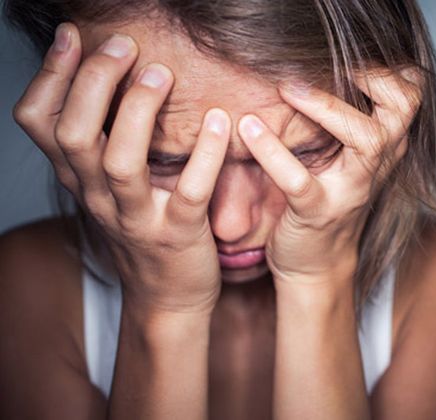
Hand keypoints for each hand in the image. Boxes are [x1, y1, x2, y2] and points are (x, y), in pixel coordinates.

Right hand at [12, 23, 230, 313]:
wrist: (168, 296)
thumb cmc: (142, 226)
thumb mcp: (107, 184)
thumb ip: (101, 138)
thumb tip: (102, 72)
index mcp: (79, 178)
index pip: (40, 123)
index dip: (50, 76)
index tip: (74, 36)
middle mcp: (98, 196)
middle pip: (75, 134)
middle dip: (94, 83)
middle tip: (124, 46)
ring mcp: (137, 218)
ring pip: (121, 163)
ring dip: (138, 114)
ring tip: (160, 75)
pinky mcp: (179, 235)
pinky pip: (189, 193)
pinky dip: (204, 155)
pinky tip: (219, 121)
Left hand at [238, 68, 422, 289]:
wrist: (316, 266)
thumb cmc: (326, 199)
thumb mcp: (346, 157)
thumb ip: (347, 117)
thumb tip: (320, 64)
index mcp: (384, 146)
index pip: (410, 94)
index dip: (388, 67)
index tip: (351, 51)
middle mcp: (377, 164)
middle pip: (403, 107)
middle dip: (372, 76)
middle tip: (328, 61)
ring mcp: (352, 189)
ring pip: (367, 140)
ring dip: (326, 107)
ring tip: (286, 88)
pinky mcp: (318, 212)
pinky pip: (300, 180)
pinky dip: (273, 152)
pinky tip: (249, 128)